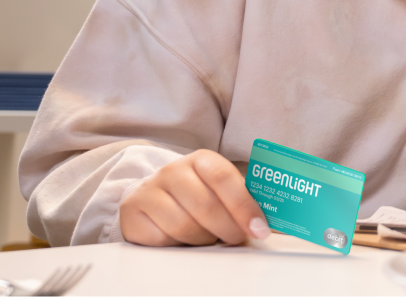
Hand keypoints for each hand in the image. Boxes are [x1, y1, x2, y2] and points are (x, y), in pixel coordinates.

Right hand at [119, 149, 269, 246]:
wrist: (153, 195)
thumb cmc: (197, 194)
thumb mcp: (221, 190)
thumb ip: (246, 201)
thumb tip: (273, 224)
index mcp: (201, 159)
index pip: (224, 178)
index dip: (244, 206)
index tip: (259, 228)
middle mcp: (173, 170)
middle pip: (206, 205)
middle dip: (228, 228)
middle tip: (237, 238)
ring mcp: (150, 190)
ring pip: (185, 226)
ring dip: (204, 239)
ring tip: (210, 238)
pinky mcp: (132, 212)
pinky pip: (162, 238)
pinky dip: (179, 245)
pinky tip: (185, 239)